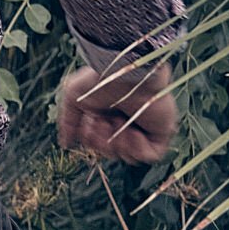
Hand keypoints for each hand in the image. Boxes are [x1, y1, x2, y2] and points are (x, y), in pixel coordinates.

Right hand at [57, 58, 177, 165]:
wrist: (125, 73)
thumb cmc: (100, 80)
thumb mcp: (73, 97)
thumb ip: (68, 122)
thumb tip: (66, 145)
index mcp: (107, 114)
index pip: (98, 143)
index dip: (90, 140)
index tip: (89, 123)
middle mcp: (126, 121)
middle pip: (111, 152)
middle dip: (102, 142)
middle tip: (103, 122)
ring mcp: (145, 126)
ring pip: (129, 156)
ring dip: (118, 144)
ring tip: (118, 122)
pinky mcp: (162, 130)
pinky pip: (151, 156)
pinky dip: (138, 149)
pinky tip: (133, 132)